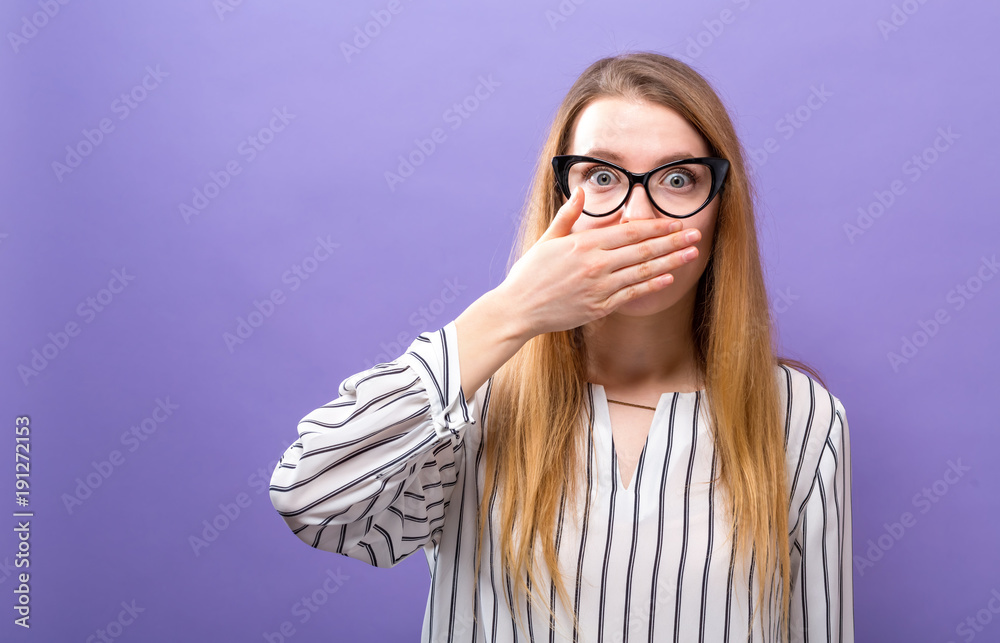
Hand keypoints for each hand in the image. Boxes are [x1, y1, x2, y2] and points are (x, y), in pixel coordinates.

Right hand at [496, 186, 701, 337]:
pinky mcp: (599, 307)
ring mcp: (599, 287)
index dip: (656, 226)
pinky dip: (651, 286)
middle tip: (695, 234)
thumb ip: (568, 215)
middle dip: (672, 241)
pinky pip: (631, 294)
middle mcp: (596, 264)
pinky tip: (669, 279)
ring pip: (642, 272)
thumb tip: (581, 191)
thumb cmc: (530, 274)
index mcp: (585, 244)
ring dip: (670, 262)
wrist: (518, 309)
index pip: (630, 232)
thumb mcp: (548, 239)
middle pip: (643, 250)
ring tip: (691, 254)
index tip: (676, 222)